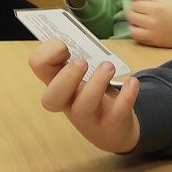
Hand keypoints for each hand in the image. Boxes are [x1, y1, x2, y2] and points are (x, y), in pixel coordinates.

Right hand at [28, 39, 140, 153]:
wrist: (112, 131)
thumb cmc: (91, 96)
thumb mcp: (79, 77)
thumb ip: (74, 57)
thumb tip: (73, 40)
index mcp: (58, 82)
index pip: (39, 67)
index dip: (46, 54)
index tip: (64, 47)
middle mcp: (68, 101)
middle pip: (52, 98)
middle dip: (65, 77)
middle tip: (82, 62)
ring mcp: (88, 117)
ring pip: (83, 107)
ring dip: (96, 84)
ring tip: (108, 67)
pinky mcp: (111, 124)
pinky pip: (115, 114)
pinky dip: (125, 97)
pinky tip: (132, 82)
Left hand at [126, 0, 171, 48]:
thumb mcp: (165, 1)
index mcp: (155, 8)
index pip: (135, 5)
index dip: (136, 5)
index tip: (140, 6)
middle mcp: (152, 21)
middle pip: (131, 16)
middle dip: (132, 14)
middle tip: (139, 14)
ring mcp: (152, 34)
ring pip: (132, 30)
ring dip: (133, 25)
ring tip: (139, 23)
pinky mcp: (154, 43)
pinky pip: (139, 40)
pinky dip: (138, 34)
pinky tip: (143, 31)